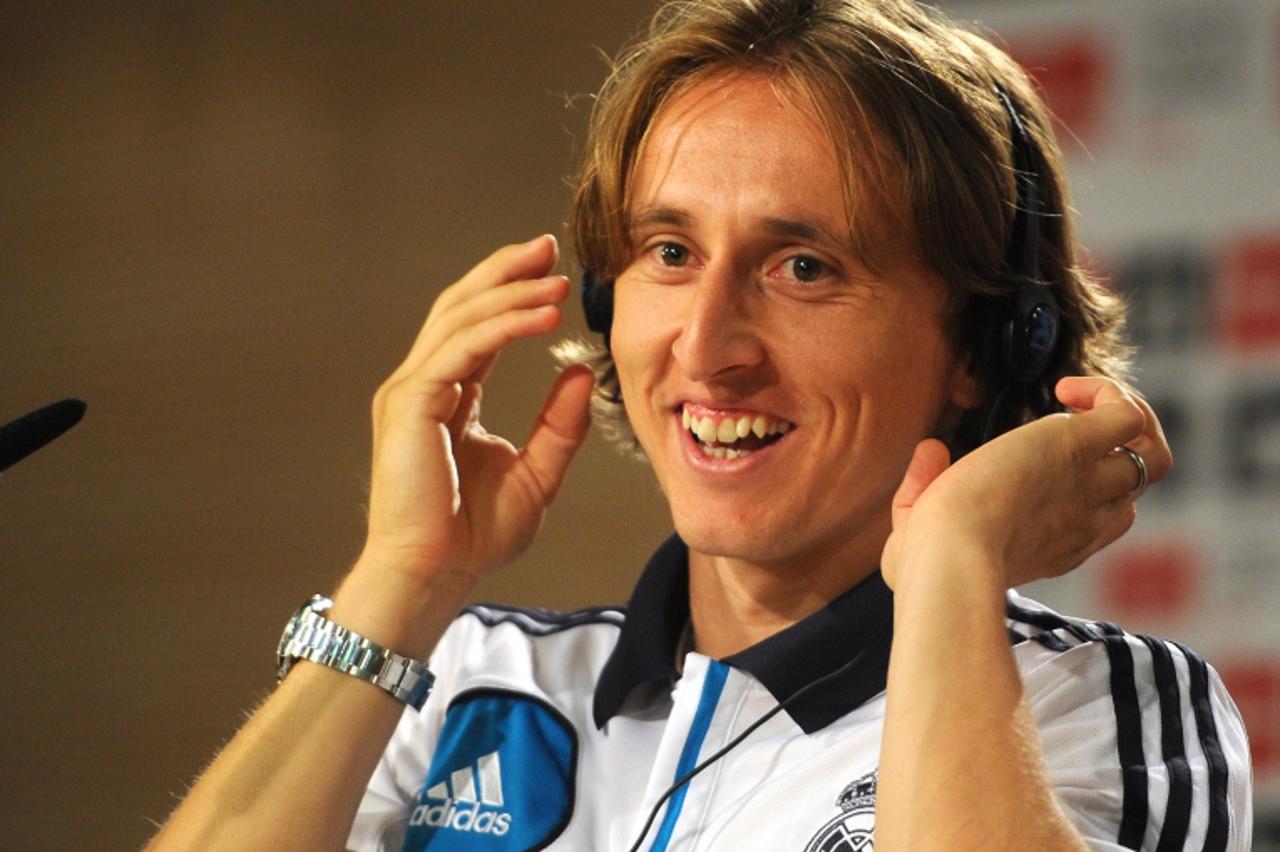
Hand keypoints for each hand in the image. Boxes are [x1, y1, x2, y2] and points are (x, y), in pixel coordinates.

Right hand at [358, 235, 594, 593]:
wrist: (434, 576)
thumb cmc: (473, 537)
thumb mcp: (536, 474)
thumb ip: (559, 425)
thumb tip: (581, 372)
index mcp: (446, 396)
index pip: (476, 327)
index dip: (511, 292)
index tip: (552, 270)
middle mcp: (422, 385)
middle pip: (461, 306)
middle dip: (505, 272)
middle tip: (549, 248)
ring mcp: (411, 392)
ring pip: (460, 318)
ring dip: (510, 293)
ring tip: (556, 280)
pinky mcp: (411, 405)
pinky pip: (461, 349)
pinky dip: (503, 326)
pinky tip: (542, 316)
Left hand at [882, 377, 1171, 591]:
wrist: (948, 560)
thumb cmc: (929, 564)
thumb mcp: (916, 531)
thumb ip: (921, 489)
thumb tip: (931, 448)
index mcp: (1060, 545)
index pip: (1104, 514)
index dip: (1085, 481)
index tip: (1037, 460)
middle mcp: (1087, 520)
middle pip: (1135, 481)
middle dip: (1113, 446)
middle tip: (1061, 423)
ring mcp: (1090, 484)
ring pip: (1152, 452)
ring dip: (1125, 417)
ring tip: (1072, 399)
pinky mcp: (1078, 448)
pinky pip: (1129, 415)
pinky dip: (1107, 393)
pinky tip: (1063, 390)